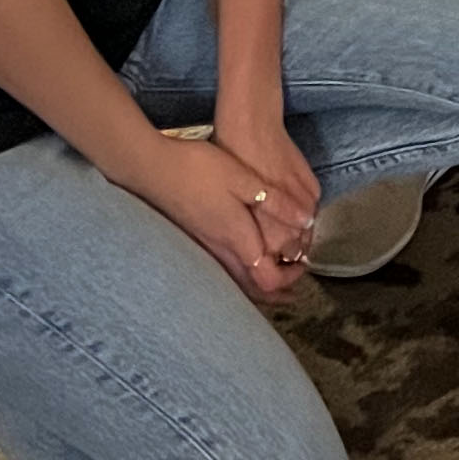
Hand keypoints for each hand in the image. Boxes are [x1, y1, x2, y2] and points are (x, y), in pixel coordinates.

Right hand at [141, 125, 315, 306]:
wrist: (152, 169)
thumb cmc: (199, 170)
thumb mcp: (244, 178)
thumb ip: (276, 202)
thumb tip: (306, 222)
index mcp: (237, 239)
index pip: (268, 279)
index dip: (289, 279)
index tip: (304, 265)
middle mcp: (221, 252)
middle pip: (253, 289)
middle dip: (277, 290)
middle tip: (294, 284)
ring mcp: (205, 249)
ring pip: (237, 282)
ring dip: (259, 283)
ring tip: (276, 275)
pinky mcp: (194, 240)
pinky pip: (225, 270)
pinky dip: (242, 275)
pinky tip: (245, 260)